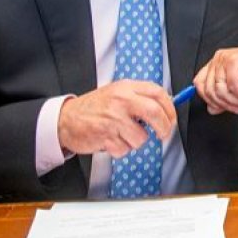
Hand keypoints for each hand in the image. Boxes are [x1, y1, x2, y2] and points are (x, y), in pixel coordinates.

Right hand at [57, 80, 176, 157]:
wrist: (66, 119)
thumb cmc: (94, 107)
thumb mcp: (117, 93)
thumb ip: (139, 97)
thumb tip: (166, 109)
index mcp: (126, 87)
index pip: (159, 93)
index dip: (170, 108)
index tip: (172, 119)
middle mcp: (121, 100)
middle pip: (156, 113)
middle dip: (164, 128)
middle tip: (163, 134)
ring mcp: (113, 118)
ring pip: (141, 137)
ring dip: (135, 142)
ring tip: (122, 135)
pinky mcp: (106, 136)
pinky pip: (125, 149)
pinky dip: (120, 149)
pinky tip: (110, 140)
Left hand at [193, 43, 237, 114]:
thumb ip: (225, 98)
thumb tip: (212, 109)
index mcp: (217, 65)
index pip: (199, 85)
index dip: (209, 100)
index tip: (222, 108)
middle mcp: (219, 60)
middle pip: (209, 91)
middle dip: (226, 105)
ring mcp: (226, 60)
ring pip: (221, 91)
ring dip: (237, 101)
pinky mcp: (235, 62)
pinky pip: (233, 87)